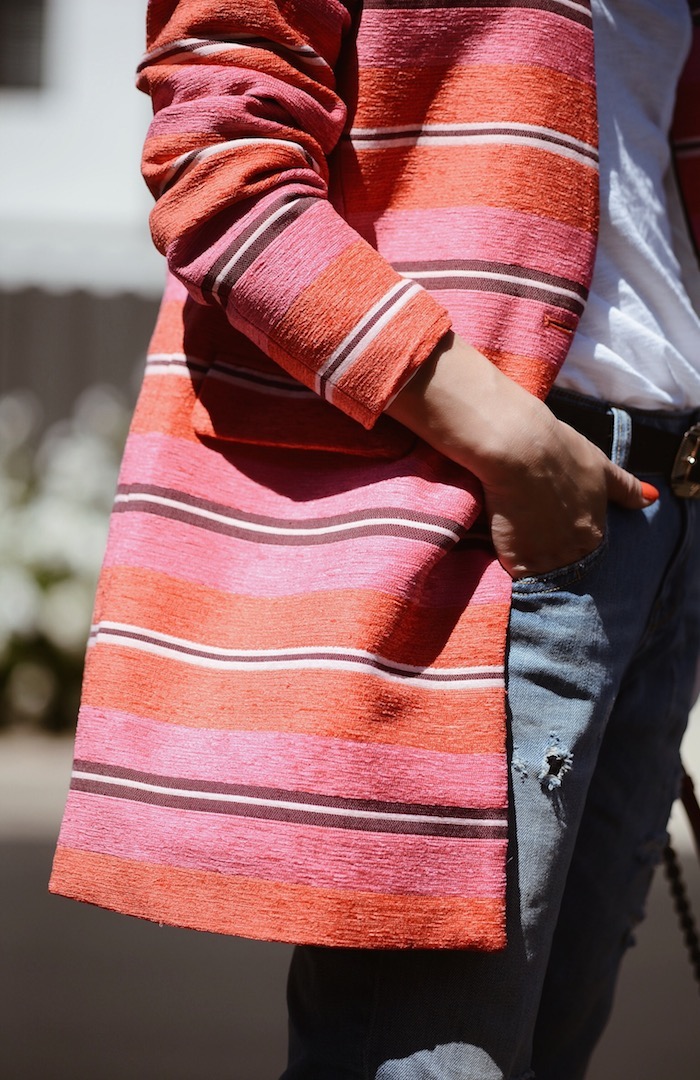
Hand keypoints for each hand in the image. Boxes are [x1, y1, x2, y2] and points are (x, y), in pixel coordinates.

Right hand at [386, 333, 652, 577]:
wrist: (517, 445)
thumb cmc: (556, 445)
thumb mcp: (599, 464)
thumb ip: (625, 486)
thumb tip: (652, 499)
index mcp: (597, 524)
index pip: (589, 543)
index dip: (572, 533)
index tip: (558, 523)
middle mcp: (578, 544)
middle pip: (569, 560)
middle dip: (555, 551)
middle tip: (534, 530)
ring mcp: (549, 555)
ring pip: (545, 570)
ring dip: (534, 561)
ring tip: (516, 539)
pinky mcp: (519, 560)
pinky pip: (517, 573)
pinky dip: (511, 564)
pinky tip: (502, 549)